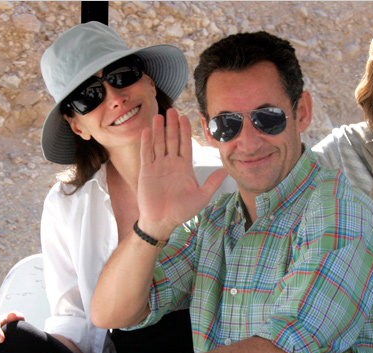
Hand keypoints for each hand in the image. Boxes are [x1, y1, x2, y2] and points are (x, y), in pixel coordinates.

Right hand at [137, 109, 227, 239]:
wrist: (162, 221)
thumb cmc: (182, 211)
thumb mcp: (201, 196)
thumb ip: (212, 183)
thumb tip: (226, 171)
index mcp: (184, 168)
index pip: (185, 145)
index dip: (185, 131)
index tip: (186, 118)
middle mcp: (171, 164)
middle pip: (171, 140)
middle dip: (172, 125)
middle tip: (173, 110)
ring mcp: (158, 166)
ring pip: (159, 143)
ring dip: (160, 130)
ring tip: (160, 115)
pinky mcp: (146, 171)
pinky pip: (146, 153)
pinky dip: (147, 142)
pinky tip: (148, 130)